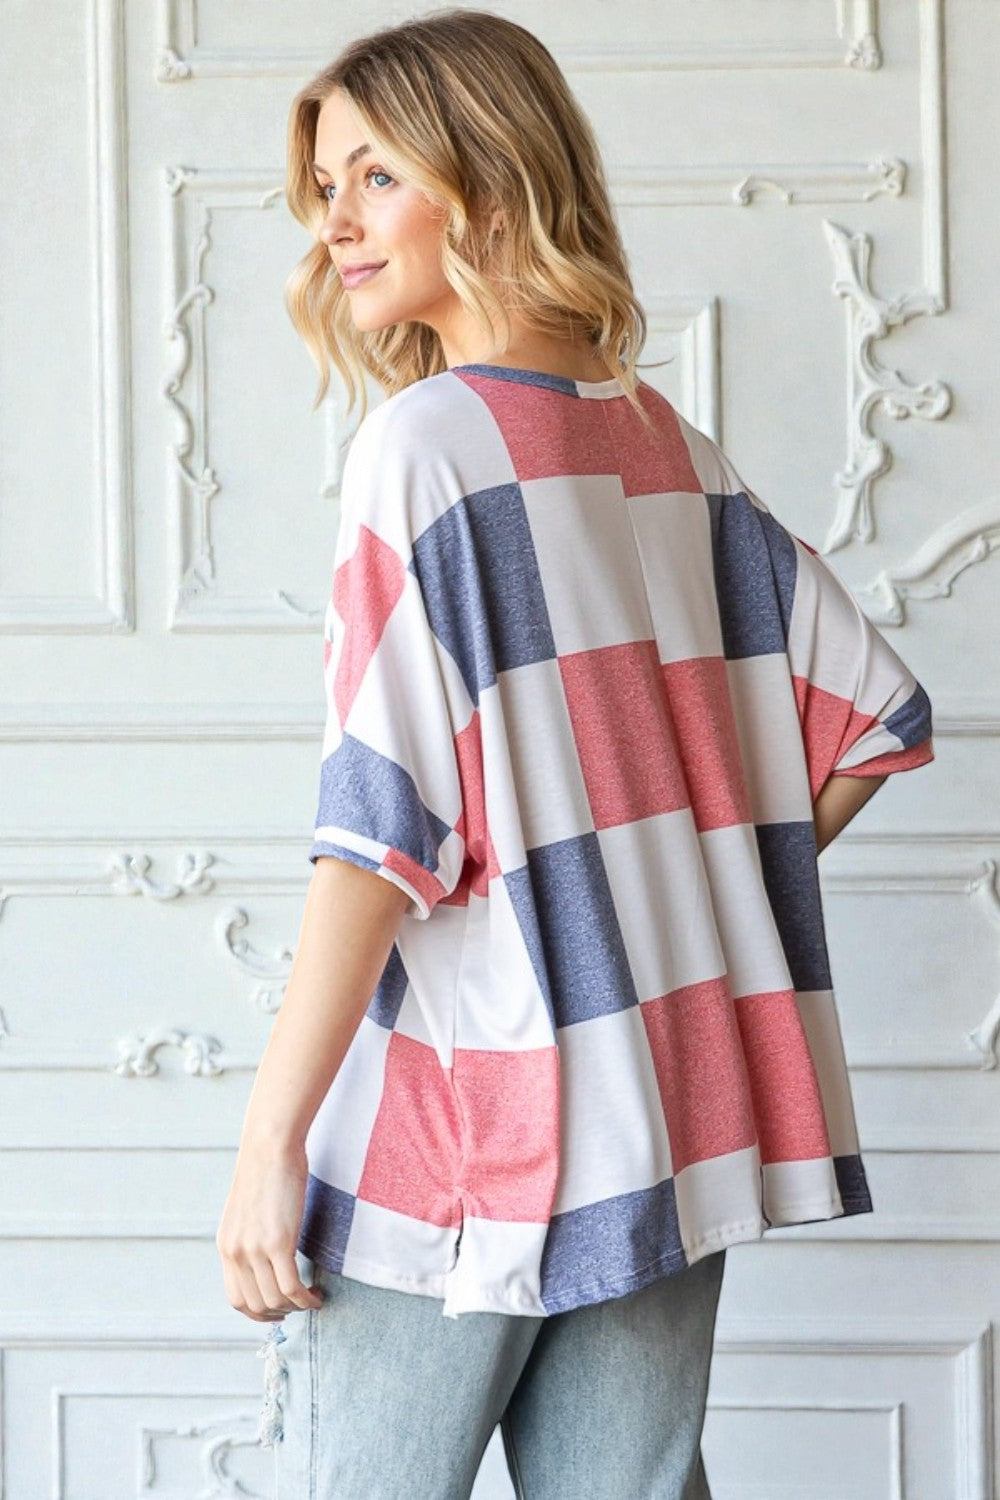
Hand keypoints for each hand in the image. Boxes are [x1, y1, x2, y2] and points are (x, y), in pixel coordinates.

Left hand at [215, 1137, 324, 1321]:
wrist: (270, 1146)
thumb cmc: (266, 1170)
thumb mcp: (247, 1210)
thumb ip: (249, 1235)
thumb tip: (264, 1254)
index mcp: (226, 1246)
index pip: (237, 1299)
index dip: (258, 1313)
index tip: (278, 1311)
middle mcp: (236, 1252)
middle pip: (256, 1305)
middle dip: (280, 1314)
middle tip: (300, 1306)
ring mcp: (255, 1250)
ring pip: (275, 1300)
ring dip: (296, 1308)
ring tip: (312, 1299)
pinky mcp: (278, 1242)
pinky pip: (291, 1287)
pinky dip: (306, 1299)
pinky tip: (317, 1296)